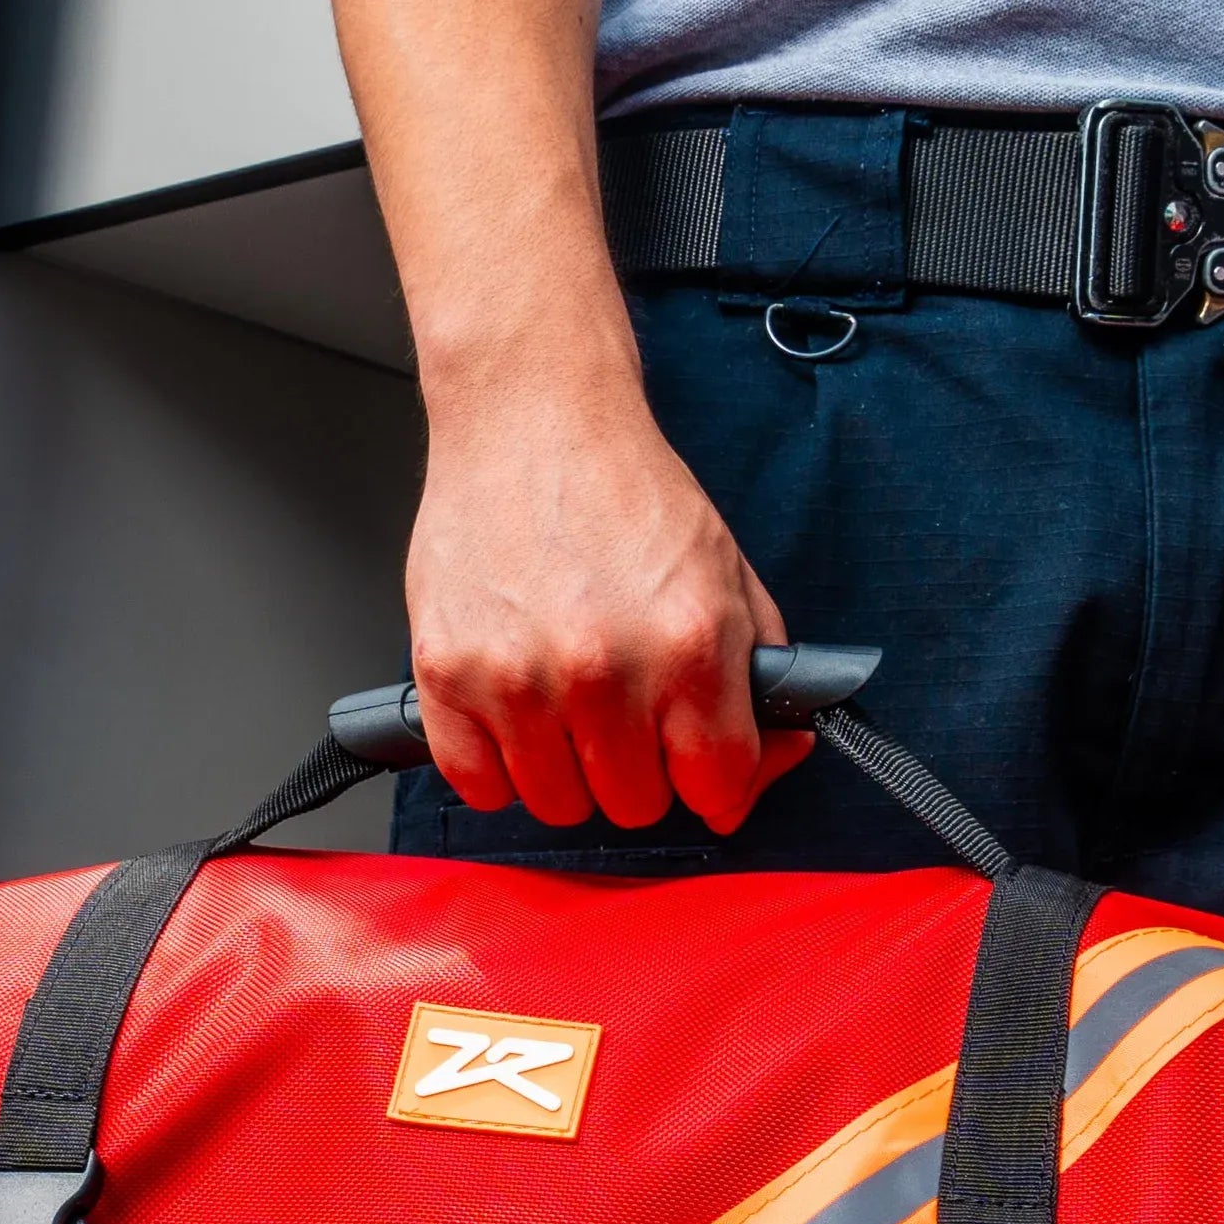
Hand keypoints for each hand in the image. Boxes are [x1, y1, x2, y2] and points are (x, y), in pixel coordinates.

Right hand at [406, 376, 815, 832]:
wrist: (530, 417)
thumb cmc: (622, 489)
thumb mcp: (725, 571)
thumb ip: (759, 672)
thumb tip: (776, 750)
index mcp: (688, 644)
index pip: (716, 788)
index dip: (715, 786)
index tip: (700, 772)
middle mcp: (603, 670)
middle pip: (633, 805)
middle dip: (638, 771)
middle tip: (625, 717)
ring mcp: (517, 678)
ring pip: (556, 803)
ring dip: (566, 769)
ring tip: (565, 702)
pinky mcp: (446, 675)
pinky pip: (480, 785)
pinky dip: (497, 764)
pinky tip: (513, 709)